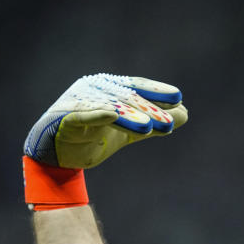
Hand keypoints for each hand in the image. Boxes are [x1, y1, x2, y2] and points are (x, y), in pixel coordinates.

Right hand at [23, 74, 187, 168]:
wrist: (57, 155)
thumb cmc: (93, 136)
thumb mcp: (130, 131)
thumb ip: (155, 123)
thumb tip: (185, 113)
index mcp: (110, 89)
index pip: (137, 88)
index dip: (156, 92)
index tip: (178, 97)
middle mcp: (95, 90)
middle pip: (127, 98)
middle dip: (149, 109)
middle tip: (169, 122)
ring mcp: (80, 102)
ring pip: (109, 107)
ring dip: (129, 116)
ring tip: (148, 127)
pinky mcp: (66, 119)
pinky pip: (82, 114)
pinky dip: (96, 113)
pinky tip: (111, 115)